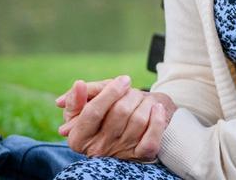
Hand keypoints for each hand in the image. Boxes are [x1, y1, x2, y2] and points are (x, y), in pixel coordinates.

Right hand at [55, 75, 176, 161]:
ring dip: (145, 102)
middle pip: (119, 112)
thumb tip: (79, 85)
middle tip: (132, 90)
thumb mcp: (82, 107)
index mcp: (78, 138)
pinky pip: (151, 139)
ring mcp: (120, 152)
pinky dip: (158, 120)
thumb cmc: (99, 115)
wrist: (121, 132)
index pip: (93, 112)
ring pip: (138, 121)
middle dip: (130, 94)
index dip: (110, 92)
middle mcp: (98, 148)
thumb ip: (77, 97)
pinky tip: (157, 108)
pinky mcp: (140, 155)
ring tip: (142, 98)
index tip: (124, 80)